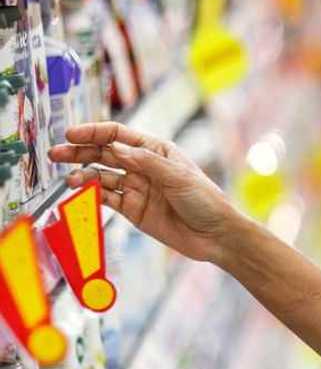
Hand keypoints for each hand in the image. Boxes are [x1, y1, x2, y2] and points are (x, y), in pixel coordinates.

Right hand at [50, 122, 241, 263]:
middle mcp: (144, 166)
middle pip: (105, 154)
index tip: (72, 134)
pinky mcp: (133, 209)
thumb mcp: (178, 176)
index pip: (119, 135)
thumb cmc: (205, 200)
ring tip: (69, 180)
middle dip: (80, 152)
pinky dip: (91, 195)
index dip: (95, 133)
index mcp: (157, 151)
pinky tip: (80, 193)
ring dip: (83, 176)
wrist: (216, 235)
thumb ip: (145, 162)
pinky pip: (107, 199)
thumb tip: (115, 148)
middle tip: (56, 153)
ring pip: (102, 176)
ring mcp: (137, 188)